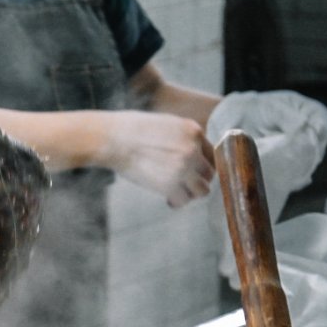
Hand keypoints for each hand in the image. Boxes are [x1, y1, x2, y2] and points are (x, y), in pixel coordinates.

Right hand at [100, 110, 215, 208]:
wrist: (113, 139)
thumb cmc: (132, 130)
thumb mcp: (167, 124)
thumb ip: (183, 138)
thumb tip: (190, 155)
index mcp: (193, 131)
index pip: (212, 154)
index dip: (203, 165)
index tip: (194, 172)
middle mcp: (193, 149)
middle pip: (209, 173)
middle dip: (197, 180)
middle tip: (184, 184)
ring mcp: (183, 167)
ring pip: (202, 190)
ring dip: (191, 193)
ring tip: (178, 192)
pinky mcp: (169, 184)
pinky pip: (184, 200)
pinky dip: (177, 202)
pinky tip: (169, 199)